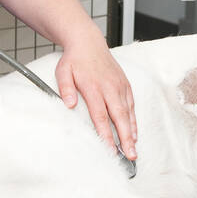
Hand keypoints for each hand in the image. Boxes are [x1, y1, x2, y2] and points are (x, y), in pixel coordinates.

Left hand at [55, 40, 137, 161]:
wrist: (88, 42)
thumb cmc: (74, 60)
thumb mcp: (63, 72)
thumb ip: (66, 89)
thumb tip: (70, 105)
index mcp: (93, 87)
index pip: (101, 116)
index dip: (106, 134)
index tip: (109, 149)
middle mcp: (109, 88)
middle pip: (119, 117)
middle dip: (125, 138)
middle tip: (130, 155)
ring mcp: (119, 86)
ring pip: (128, 113)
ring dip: (131, 132)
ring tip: (133, 149)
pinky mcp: (125, 84)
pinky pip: (131, 105)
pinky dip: (133, 120)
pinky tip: (133, 132)